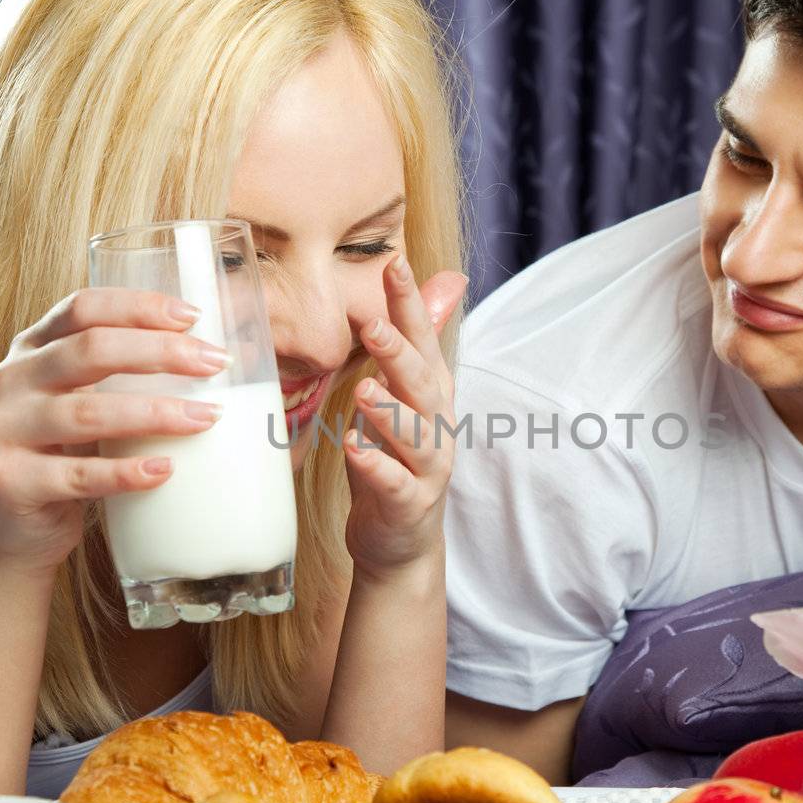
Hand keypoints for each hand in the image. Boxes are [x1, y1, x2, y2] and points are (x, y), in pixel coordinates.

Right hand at [0, 288, 230, 571]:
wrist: (15, 530)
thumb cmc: (65, 455)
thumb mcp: (85, 402)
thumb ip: (127, 377)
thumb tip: (217, 359)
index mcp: (31, 348)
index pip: (83, 308)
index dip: (139, 307)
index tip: (193, 316)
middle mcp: (11, 380)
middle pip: (90, 350)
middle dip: (161, 352)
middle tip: (215, 363)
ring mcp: (4, 429)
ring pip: (88, 412)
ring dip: (155, 413)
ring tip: (206, 417)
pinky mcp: (10, 480)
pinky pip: (79, 475)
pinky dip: (126, 472)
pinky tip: (165, 470)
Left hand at [343, 256, 467, 577]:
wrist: (402, 538)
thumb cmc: (398, 458)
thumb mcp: (407, 394)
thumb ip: (419, 340)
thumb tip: (446, 280)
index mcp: (430, 393)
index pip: (423, 340)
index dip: (410, 304)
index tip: (395, 264)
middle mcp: (435, 425)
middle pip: (420, 382)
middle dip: (399, 352)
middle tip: (371, 324)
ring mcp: (427, 466)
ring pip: (414, 435)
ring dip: (389, 412)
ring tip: (362, 389)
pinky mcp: (409, 503)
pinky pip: (394, 483)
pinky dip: (377, 467)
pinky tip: (355, 450)